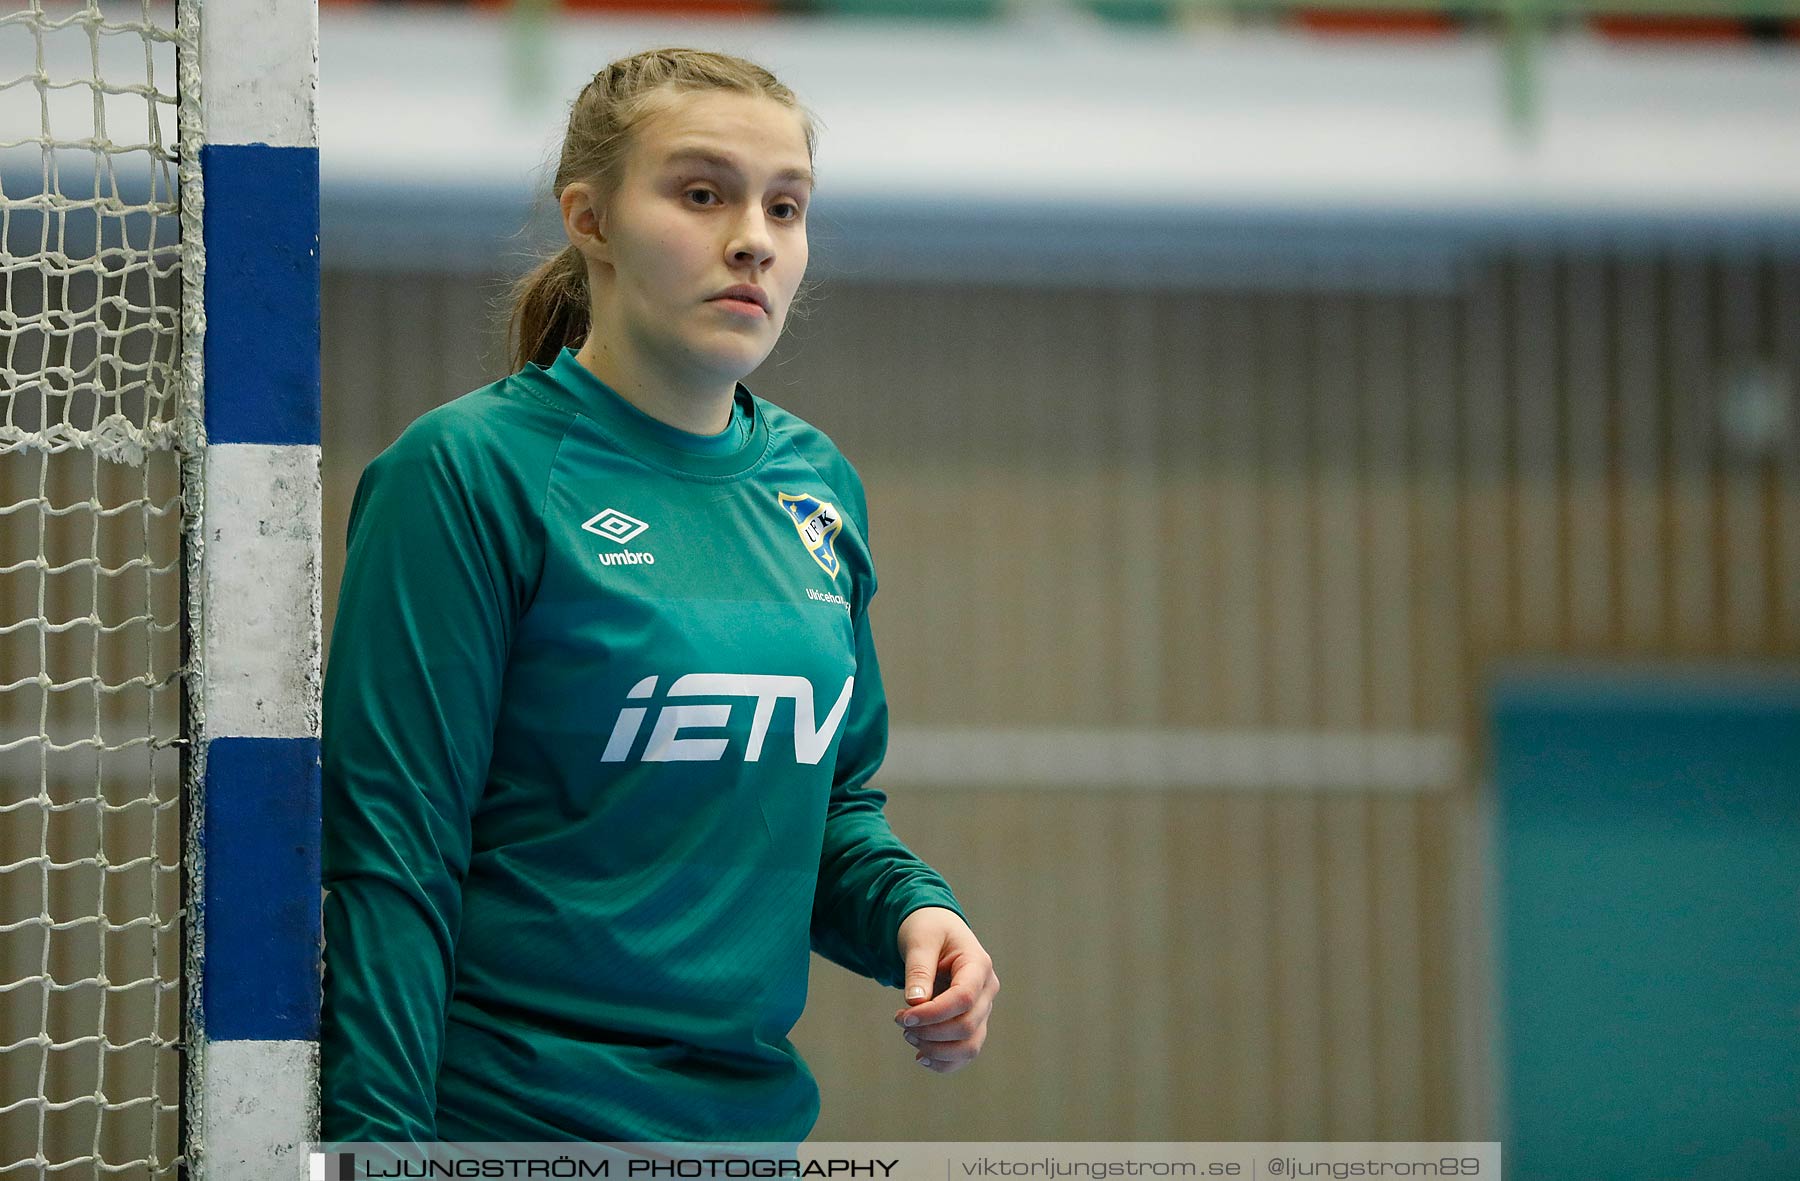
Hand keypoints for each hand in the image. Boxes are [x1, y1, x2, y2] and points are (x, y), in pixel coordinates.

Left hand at [892, 906, 997, 1073]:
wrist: (935, 930)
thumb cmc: (928, 930)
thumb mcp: (919, 940)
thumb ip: (918, 970)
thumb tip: (915, 1003)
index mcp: (978, 965)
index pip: (964, 999)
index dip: (933, 1014)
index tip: (903, 1017)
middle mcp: (986, 991)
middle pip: (967, 1026)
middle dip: (930, 1032)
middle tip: (900, 1022)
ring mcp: (982, 1010)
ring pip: (970, 1046)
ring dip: (936, 1050)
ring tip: (908, 1036)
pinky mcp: (972, 1024)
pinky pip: (965, 1053)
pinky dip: (944, 1062)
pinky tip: (920, 1056)